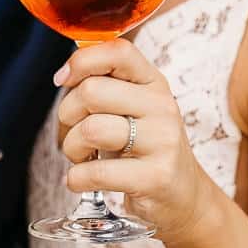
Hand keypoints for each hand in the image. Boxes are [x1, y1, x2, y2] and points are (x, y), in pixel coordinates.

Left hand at [54, 39, 212, 243]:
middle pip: (91, 91)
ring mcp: (162, 141)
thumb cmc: (146, 148)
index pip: (118, 51)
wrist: (184, 196)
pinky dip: (76, 178)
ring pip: (90, 130)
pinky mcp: (155, 177)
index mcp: (154, 83)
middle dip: (67, 115)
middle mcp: (162, 106)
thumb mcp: (134, 108)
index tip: (64, 80)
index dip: (81, 61)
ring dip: (71, 148)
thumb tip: (65, 73)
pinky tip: (82, 180)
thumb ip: (106, 85)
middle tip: (74, 132)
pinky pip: (95, 172)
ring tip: (82, 157)